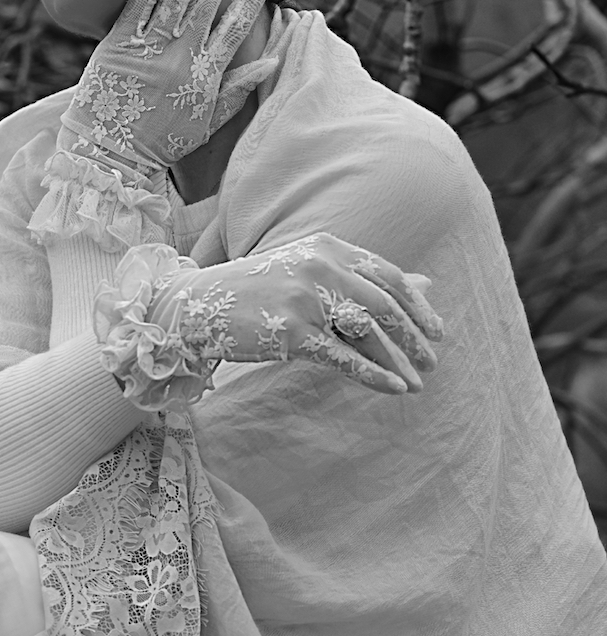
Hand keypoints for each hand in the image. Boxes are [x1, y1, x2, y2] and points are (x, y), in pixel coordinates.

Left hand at [58, 0, 274, 176]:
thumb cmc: (160, 141)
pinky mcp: (118, 46)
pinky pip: (137, 7)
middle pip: (206, 3)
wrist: (111, 155)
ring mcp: (149, 50)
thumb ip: (237, 90)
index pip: (235, 28)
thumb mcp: (206, 122)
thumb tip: (270, 62)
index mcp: (205, 75)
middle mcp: (180, 57)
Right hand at [95, 233, 444, 409]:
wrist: (199, 304)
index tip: (436, 330)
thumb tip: (426, 285)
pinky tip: (395, 389)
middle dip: (414, 336)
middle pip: (385, 303)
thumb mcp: (311, 270)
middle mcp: (319, 266)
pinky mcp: (292, 331)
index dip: (417, 304)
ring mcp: (305, 298)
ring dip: (400, 360)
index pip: (387, 274)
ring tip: (418, 382)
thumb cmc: (259, 289)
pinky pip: (344, 357)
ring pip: (369, 331)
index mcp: (326, 246)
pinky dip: (375, 376)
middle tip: (432, 360)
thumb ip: (364, 276)